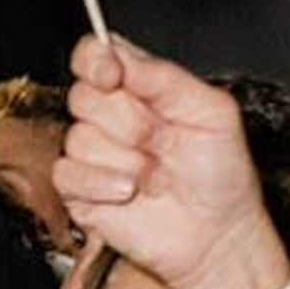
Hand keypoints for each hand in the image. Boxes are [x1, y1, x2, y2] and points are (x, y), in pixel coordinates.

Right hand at [55, 36, 285, 288]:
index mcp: (140, 89)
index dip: (95, 61)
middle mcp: (112, 116)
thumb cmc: (221, 176)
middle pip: (84, 96)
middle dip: (128, 122)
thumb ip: (165, 77)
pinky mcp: (79, 190)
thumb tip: (120, 53)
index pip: (95, 56)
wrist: (215, 235)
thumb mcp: (212, 111)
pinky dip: (101, 184)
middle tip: (161, 141)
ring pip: (79, 138)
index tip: (112, 76)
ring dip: (125, 161)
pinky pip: (67, 173)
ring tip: (154, 176)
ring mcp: (93, 153)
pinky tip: (128, 194)